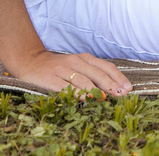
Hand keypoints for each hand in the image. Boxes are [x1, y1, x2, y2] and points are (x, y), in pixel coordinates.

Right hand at [10, 49, 132, 95]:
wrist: (30, 60)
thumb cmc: (58, 67)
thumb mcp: (76, 66)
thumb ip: (91, 74)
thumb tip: (113, 88)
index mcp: (84, 59)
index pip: (106, 66)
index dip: (118, 77)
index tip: (128, 88)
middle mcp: (76, 62)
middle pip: (97, 73)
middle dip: (111, 84)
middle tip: (122, 94)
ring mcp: (63, 70)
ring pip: (83, 80)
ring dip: (96, 89)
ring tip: (107, 98)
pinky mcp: (50, 79)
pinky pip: (65, 87)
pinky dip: (76, 93)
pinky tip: (84, 98)